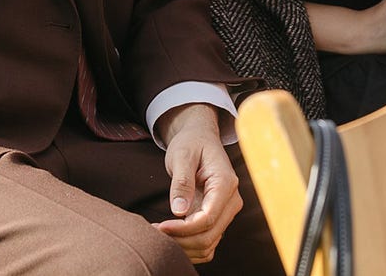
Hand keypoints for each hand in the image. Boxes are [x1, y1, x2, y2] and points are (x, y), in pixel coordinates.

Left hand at [154, 103, 241, 264]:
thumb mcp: (182, 155)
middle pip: (209, 236)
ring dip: (183, 247)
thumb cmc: (191, 143)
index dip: (183, 229)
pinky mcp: (218, 219)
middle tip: (153, 233)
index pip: (208, 218)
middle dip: (180, 240)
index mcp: (225, 184)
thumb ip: (182, 182)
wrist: (200, 139)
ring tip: (158, 235)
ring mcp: (226, 212)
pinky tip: (169, 237)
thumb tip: (179, 211)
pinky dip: (188, 246)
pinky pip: (207, 243)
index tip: (160, 227)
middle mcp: (231, 201)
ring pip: (208, 245)